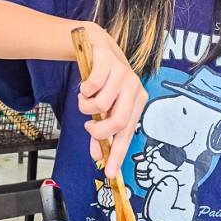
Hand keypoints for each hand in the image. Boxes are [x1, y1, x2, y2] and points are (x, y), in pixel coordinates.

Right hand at [73, 22, 147, 177]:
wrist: (97, 47)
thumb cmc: (103, 82)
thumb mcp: (105, 107)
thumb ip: (102, 131)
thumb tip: (98, 156)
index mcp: (138, 101)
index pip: (128, 133)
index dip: (118, 153)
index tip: (110, 172)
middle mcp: (135, 88)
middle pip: (118, 122)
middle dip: (98, 130)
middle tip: (89, 126)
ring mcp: (124, 74)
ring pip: (100, 105)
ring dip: (85, 106)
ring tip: (87, 97)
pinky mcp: (109, 62)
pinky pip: (90, 86)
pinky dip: (83, 89)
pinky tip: (86, 83)